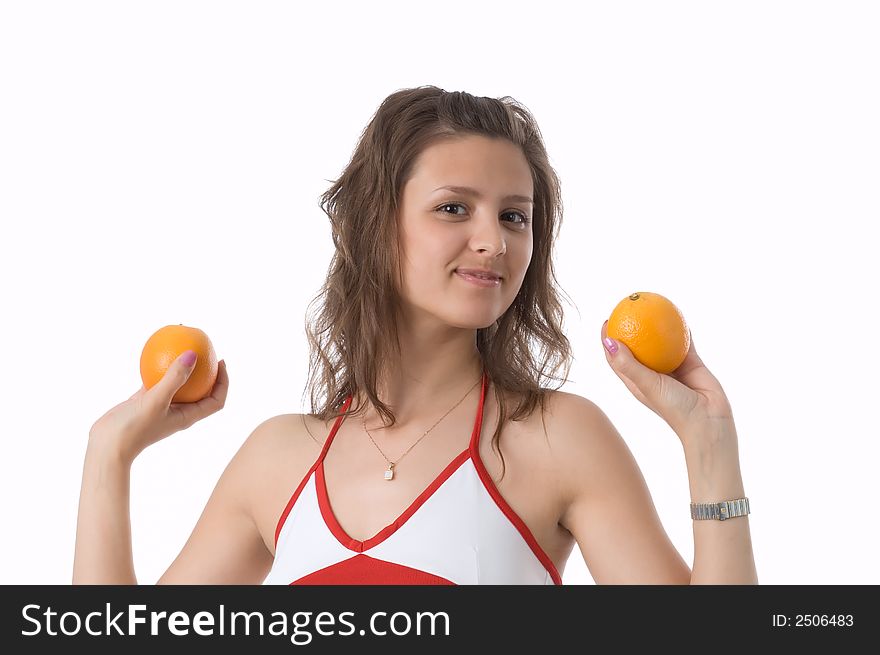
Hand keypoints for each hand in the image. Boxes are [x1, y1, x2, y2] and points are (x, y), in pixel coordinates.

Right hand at [89, 354, 228, 461]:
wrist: (106, 446)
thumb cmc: (134, 428)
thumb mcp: (156, 401)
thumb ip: (174, 378)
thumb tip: (193, 354)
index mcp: (188, 416)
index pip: (216, 400)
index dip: (223, 382)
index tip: (221, 361)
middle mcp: (178, 411)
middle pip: (201, 390)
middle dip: (206, 371)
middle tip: (204, 350)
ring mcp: (161, 406)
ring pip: (177, 383)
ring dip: (181, 367)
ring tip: (181, 345)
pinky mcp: (144, 401)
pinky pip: (156, 381)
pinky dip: (158, 368)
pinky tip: (154, 350)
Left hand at [600, 320, 732, 440]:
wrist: (709, 421)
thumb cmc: (674, 408)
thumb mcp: (646, 385)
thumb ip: (628, 365)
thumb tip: (608, 341)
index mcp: (637, 381)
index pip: (617, 358)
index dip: (609, 340)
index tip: (606, 321)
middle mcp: (652, 373)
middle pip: (637, 346)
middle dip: (631, 328)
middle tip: (628, 308)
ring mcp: (672, 368)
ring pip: (661, 342)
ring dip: (656, 326)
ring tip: (652, 306)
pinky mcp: (691, 364)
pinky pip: (685, 342)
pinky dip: (682, 329)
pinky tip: (679, 314)